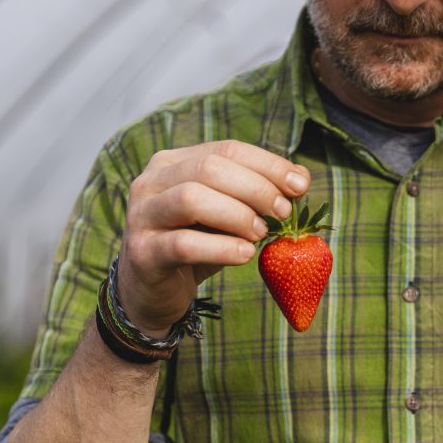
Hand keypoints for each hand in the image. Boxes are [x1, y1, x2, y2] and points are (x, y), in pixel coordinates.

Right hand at [117, 140, 310, 334]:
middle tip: (282, 213)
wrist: (152, 292)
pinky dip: (222, 248)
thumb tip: (300, 178)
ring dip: (237, 215)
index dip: (268, 164)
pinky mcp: (142, 252)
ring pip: (192, 199)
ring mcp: (142, 216)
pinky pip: (184, 244)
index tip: (300, 186)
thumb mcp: (227, 217)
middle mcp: (151, 182)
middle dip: (255, 188)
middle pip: (210, 168)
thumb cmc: (196, 248)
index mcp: (173, 162)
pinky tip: (245, 255)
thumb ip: (255, 195)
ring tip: (261, 234)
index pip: (226, 149)